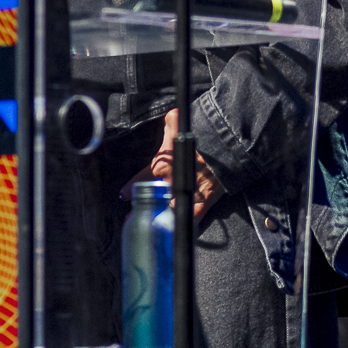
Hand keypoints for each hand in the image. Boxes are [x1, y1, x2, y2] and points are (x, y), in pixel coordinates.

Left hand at [141, 108, 224, 222]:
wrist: (223, 148)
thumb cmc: (199, 137)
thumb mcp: (178, 125)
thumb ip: (172, 123)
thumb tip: (172, 116)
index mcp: (161, 166)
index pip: (142, 179)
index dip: (130, 188)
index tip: (123, 194)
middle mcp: (170, 182)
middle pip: (151, 199)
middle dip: (142, 208)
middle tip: (131, 217)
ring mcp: (186, 193)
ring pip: (167, 211)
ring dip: (158, 220)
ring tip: (150, 228)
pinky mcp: (203, 202)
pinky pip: (192, 218)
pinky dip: (183, 225)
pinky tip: (175, 232)